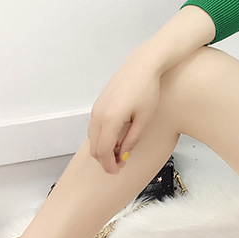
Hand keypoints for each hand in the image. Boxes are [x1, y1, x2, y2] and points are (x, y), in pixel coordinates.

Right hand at [87, 52, 161, 174]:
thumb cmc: (147, 89)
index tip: (117, 171)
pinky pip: (94, 127)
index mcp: (110, 119)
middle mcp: (98, 114)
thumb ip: (132, 139)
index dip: (109, 165)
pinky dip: (102, 137)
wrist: (141, 66)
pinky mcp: (98, 104)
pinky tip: (117, 138)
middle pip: (94, 147)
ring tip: (121, 151)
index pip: (103, 151)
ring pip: (92, 138)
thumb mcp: (144, 118)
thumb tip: (123, 154)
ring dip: (103, 148)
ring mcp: (96, 108)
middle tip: (121, 164)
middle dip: (105, 159)